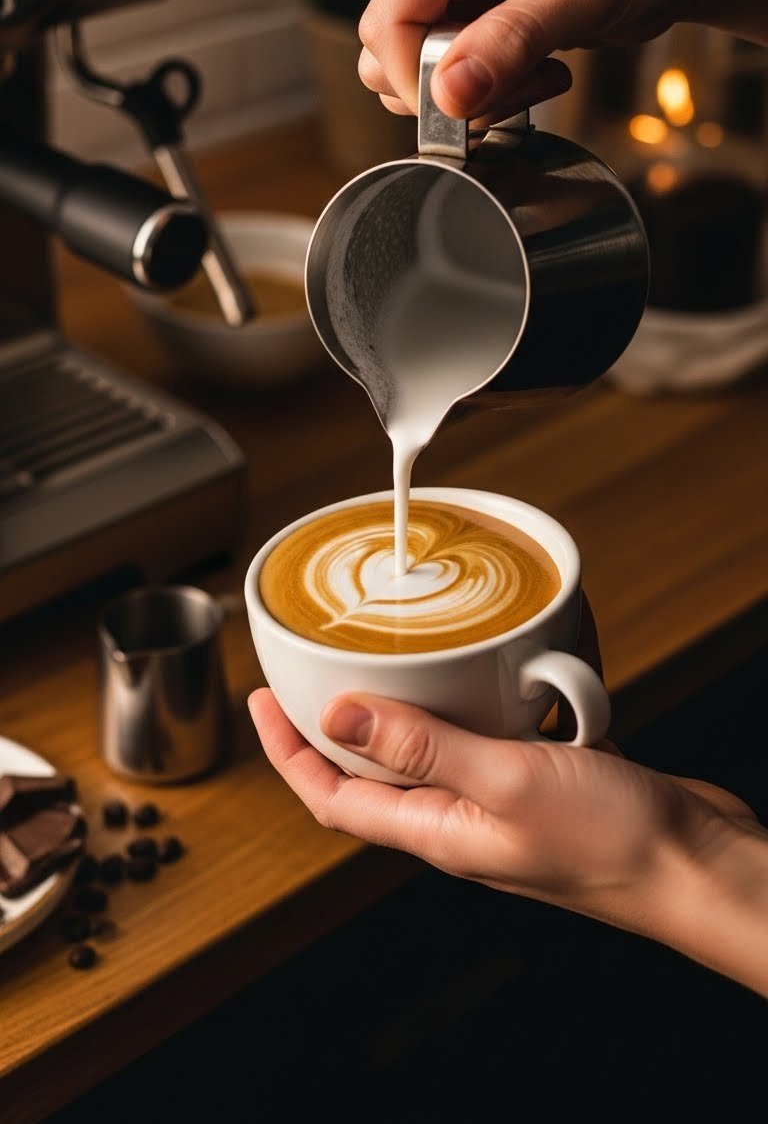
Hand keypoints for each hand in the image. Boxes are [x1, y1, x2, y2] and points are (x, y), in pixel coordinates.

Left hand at [248, 595, 767, 993]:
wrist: (696, 864)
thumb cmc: (611, 844)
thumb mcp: (505, 784)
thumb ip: (424, 748)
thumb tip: (337, 715)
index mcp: (436, 831)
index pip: (331, 797)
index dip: (287, 753)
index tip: (261, 700)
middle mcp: (460, 817)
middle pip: (372, 771)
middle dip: (335, 723)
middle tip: (312, 667)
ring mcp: (502, 797)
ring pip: (432, 745)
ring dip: (409, 702)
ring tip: (393, 652)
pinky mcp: (544, 775)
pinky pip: (492, 730)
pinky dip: (483, 692)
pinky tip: (500, 657)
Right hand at [357, 0, 767, 121]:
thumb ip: (510, 43)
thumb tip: (446, 96)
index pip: (388, 22)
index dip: (419, 80)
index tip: (470, 109)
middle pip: (390, 50)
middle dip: (452, 88)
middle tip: (522, 82)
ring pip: (419, 68)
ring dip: (475, 93)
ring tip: (539, 73)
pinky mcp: (475, 10)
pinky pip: (454, 71)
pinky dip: (494, 88)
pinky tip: (542, 69)